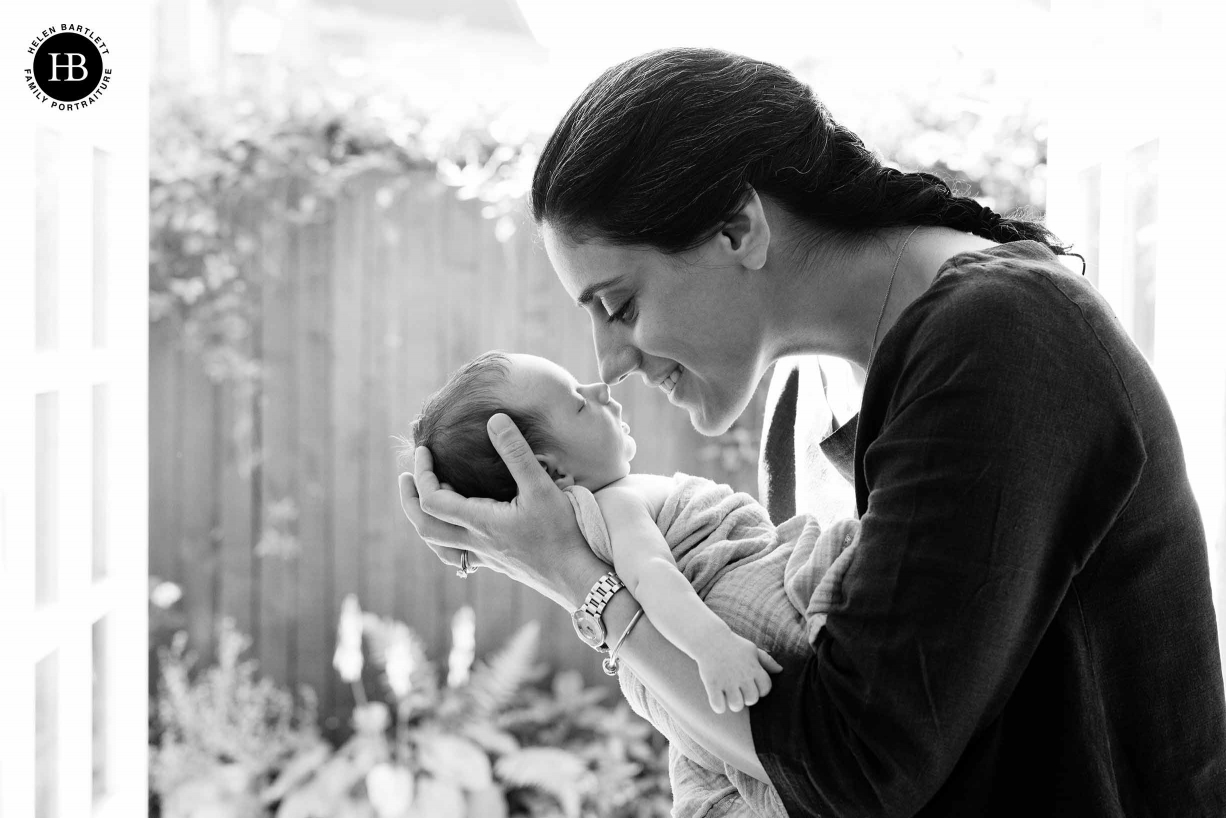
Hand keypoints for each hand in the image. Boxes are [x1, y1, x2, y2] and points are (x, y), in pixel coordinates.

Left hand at [397, 413, 599, 609]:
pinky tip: (456, 531)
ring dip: (423, 521)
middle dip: (409, 500)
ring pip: (438, 545)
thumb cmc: (562, 533)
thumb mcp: (541, 486)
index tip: (424, 451)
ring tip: (422, 501)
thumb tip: (495, 420)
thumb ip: (517, 452)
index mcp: (480, 522)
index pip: (433, 499)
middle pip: (425, 526)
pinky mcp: (497, 564)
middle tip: (406, 477)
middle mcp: (476, 543)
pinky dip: (445, 540)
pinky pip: (458, 556)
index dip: (422, 473)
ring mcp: (485, 557)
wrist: (577, 577)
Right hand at [695, 631, 781, 713]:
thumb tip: (780, 670)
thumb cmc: (733, 644)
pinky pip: (719, 707)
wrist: (709, 638)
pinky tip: (717, 698)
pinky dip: (718, 706)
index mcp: (754, 668)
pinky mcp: (712, 684)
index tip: (751, 685)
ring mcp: (727, 681)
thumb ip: (767, 661)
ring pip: (737, 705)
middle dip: (746, 697)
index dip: (760, 690)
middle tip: (739, 690)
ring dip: (733, 703)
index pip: (765, 689)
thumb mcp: (752, 649)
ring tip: (729, 696)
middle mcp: (743, 676)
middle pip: (752, 699)